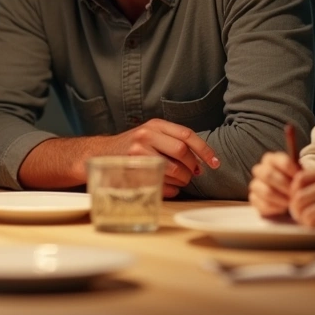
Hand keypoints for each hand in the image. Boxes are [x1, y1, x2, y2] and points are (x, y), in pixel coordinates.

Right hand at [101, 119, 220, 196]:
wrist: (99, 154)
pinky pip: (162, 184)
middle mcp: (145, 136)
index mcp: (154, 125)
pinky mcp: (133, 171)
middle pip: (181, 152)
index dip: (204, 150)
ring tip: (181, 181)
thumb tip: (202, 159)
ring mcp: (137, 154)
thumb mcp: (150, 134)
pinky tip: (170, 187)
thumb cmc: (132, 147)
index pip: (186, 135)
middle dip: (192, 167)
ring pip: (173, 170)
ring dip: (183, 180)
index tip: (215, 163)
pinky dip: (172, 189)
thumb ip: (173, 139)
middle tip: (193, 173)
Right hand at [248, 152, 297, 216]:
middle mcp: (260, 170)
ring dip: (281, 199)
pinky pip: (262, 205)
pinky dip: (275, 208)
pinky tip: (283, 209)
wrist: (291, 196)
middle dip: (285, 186)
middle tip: (295, 193)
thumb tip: (300, 176)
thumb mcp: (301, 175)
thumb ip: (300, 174)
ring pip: (266, 191)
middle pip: (268, 175)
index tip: (301, 179)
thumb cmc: (296, 183)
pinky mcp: (254, 199)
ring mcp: (255, 185)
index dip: (293, 171)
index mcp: (272, 159)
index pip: (282, 161)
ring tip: (291, 203)